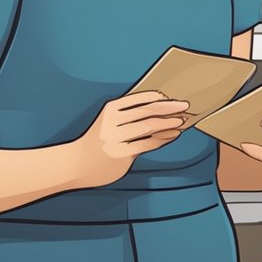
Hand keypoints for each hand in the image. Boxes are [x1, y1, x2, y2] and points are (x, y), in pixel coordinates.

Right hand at [72, 90, 189, 187]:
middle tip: (184, 106)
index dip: (159, 98)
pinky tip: (171, 136)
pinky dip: (163, 139)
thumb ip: (128, 115)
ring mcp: (117, 138)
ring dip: (169, 123)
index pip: (140, 99)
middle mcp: (113, 121)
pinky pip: (148, 143)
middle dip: (169, 107)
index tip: (173, 97)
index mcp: (110, 109)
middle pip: (147, 111)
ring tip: (181, 121)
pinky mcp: (122, 153)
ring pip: (150, 126)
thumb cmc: (96, 142)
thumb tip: (158, 109)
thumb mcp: (108, 122)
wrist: (77, 164)